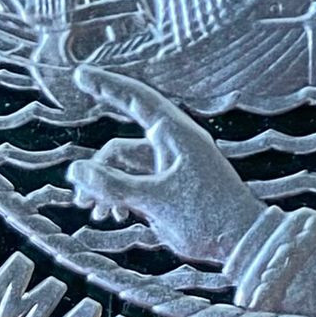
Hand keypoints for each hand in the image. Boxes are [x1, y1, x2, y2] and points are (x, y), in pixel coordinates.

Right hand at [66, 65, 263, 264]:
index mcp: (175, 134)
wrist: (239, 241)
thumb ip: (115, 185)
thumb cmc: (207, 213)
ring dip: (104, 188)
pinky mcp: (166, 190)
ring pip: (122, 169)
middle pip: (119, 147)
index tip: (80, 74)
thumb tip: (76, 171)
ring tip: (95, 212)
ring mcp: (167, 168)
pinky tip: (111, 216)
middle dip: (97, 169)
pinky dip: (118, 197)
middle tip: (81, 197)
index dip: (107, 85)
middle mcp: (170, 146)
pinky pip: (131, 185)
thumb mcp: (156, 198)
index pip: (136, 99)